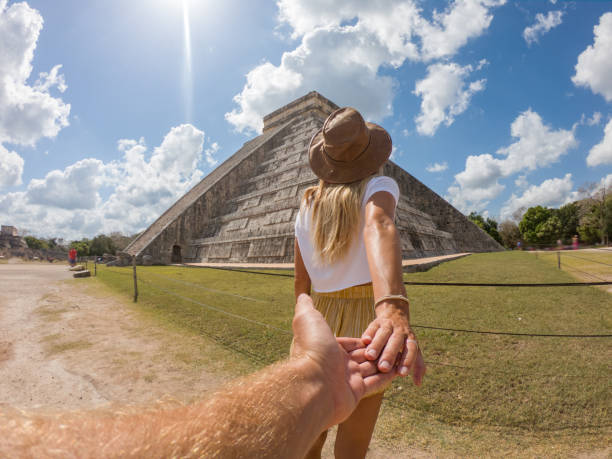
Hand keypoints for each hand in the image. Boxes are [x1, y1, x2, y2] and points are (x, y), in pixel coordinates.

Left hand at [291, 294, 395, 425]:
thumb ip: (306, 306)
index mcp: (329, 348)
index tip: (379, 333)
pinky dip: (386, 378)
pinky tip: (397, 371)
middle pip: (362, 356)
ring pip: (370, 369)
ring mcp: (346, 379)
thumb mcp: (307, 318)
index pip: (350, 343)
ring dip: (384, 362)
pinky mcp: (356, 393)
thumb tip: (303, 295)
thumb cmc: (312, 348)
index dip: (364, 339)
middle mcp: (337, 364)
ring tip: (400, 356)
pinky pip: (375, 383)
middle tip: (393, 344)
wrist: (314, 383)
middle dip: (377, 350)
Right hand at [361, 301, 425, 385]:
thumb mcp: (413, 349)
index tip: (401, 374)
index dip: (407, 361)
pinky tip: (364, 341)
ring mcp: (388, 325)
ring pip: (383, 334)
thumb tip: (418, 384)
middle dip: (389, 355)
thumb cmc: (403, 339)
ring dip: (377, 345)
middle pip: (395, 342)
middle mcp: (400, 331)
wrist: (395, 314)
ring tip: (370, 357)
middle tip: (383, 368)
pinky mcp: (376, 321)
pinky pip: (372, 326)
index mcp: (410, 339)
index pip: (411, 350)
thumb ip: (417, 365)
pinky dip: (368, 333)